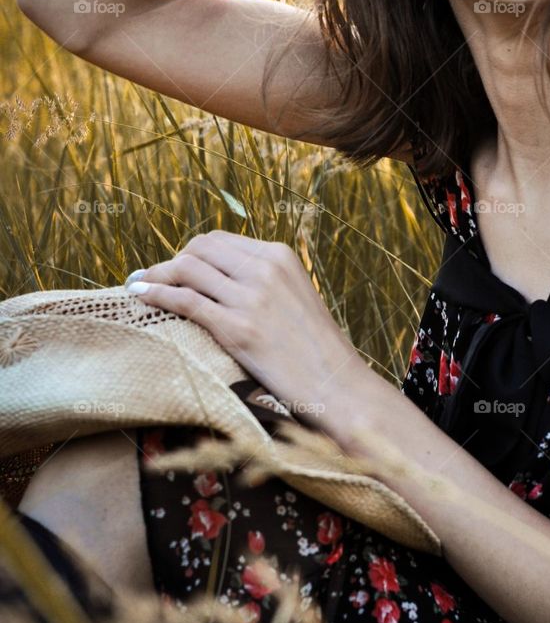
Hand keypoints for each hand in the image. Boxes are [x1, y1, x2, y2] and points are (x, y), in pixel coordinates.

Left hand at [124, 231, 363, 426]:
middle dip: (171, 261)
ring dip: (156, 275)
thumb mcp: (295, 295)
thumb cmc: (315, 346)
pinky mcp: (239, 328)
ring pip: (187, 270)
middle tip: (155, 278)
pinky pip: (186, 301)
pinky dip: (157, 295)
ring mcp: (252, 297)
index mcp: (280, 255)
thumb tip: (220, 277)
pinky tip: (141, 297)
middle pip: (199, 248)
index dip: (192, 252)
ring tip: (140, 285)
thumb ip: (263, 279)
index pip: (219, 240)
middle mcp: (265, 268)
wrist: (336, 382)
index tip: (176, 267)